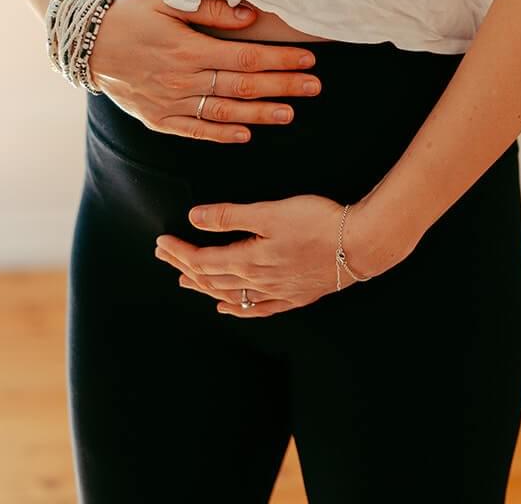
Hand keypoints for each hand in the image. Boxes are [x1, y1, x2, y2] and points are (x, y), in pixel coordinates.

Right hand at [87, 0, 321, 143]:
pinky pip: (194, 130)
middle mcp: (182, 79)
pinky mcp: (158, 119)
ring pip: (223, 111)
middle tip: (314, 88)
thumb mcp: (168, 2)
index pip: (246, 58)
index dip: (280, 61)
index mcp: (189, 48)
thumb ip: (211, 11)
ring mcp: (169, 103)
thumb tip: (250, 17)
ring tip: (289, 114)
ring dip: (259, 114)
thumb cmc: (131, 16)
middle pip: (242, 86)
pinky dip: (221, 134)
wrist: (87, 44)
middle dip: (282, 87)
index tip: (308, 61)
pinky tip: (245, 135)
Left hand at [154, 193, 391, 315]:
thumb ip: (232, 216)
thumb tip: (195, 217)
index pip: (202, 260)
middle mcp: (257, 282)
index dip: (179, 252)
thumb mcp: (271, 211)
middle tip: (163, 255)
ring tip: (184, 280)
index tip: (161, 241)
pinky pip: (256, 308)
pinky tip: (226, 307)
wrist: (359, 245)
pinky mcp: (293, 296)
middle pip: (211, 278)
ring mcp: (275, 292)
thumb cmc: (318, 221)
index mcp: (248, 260)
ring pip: (229, 294)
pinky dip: (236, 307)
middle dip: (183, 266)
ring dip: (203, 287)